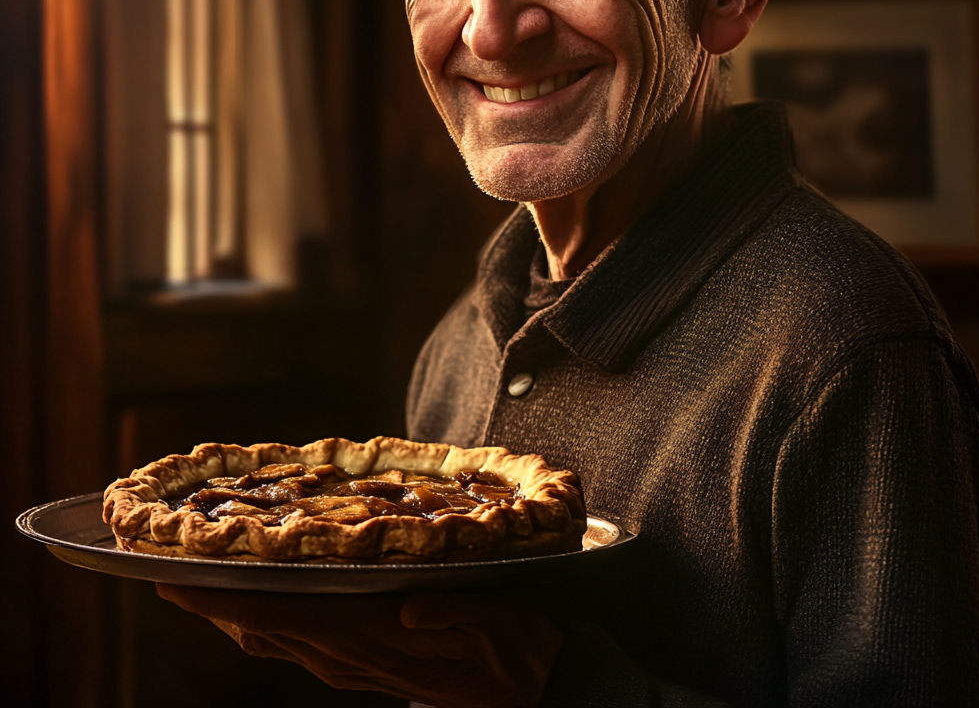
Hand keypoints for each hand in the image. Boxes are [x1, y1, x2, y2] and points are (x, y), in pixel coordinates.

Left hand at [156, 583, 562, 707]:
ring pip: (275, 640)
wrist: (527, 690)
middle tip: (164, 573)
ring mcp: (352, 664)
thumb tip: (412, 606)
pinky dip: (265, 622)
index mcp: (374, 640)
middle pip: (265, 629)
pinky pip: (297, 644)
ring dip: (233, 614)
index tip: (176, 581)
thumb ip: (457, 613)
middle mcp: (351, 656)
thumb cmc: (514, 647)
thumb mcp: (499, 621)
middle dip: (213, 605)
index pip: (288, 617)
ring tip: (196, 586)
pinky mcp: (362, 664)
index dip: (228, 601)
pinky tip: (255, 606)